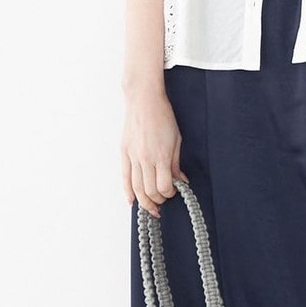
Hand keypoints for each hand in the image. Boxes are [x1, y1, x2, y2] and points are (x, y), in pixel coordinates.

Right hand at [121, 88, 188, 216]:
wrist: (143, 100)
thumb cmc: (162, 116)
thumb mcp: (177, 139)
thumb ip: (177, 163)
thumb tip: (181, 180)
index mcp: (161, 155)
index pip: (164, 186)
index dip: (170, 193)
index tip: (174, 191)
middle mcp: (145, 158)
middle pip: (149, 191)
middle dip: (158, 200)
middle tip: (163, 200)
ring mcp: (133, 156)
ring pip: (136, 188)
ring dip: (144, 201)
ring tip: (150, 206)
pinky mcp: (124, 153)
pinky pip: (125, 178)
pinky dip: (128, 192)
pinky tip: (132, 201)